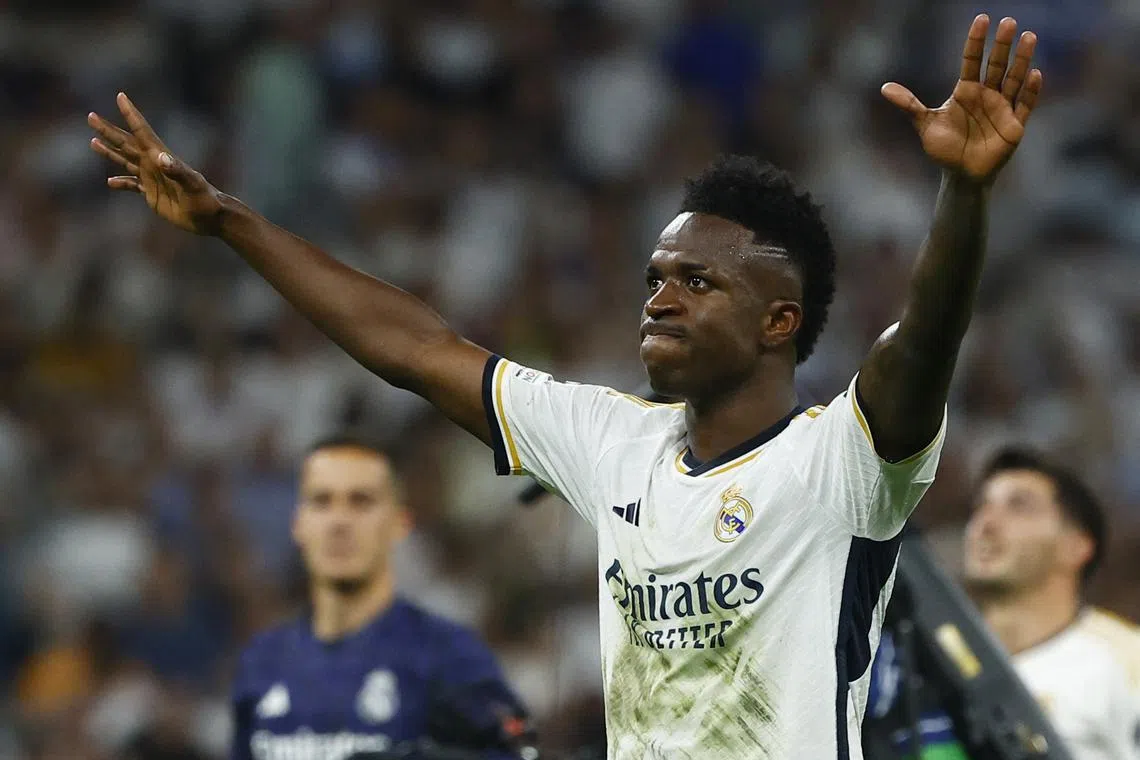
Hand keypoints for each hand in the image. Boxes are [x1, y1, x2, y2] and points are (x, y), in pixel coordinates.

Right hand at [88, 92, 223, 234]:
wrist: (210, 217)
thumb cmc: (205, 199)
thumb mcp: (192, 185)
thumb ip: (177, 170)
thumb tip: (160, 158)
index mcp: (161, 157)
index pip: (142, 132)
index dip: (131, 114)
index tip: (121, 96)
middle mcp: (154, 164)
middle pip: (127, 143)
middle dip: (109, 131)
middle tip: (91, 116)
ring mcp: (152, 178)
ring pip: (126, 160)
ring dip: (110, 151)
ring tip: (93, 142)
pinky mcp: (152, 193)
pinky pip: (132, 185)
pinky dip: (121, 183)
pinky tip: (110, 183)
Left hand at [881, 14, 1042, 184]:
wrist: (961, 175)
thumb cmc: (945, 148)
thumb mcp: (925, 124)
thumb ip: (909, 104)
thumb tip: (884, 88)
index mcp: (966, 91)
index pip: (972, 60)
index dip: (976, 41)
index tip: (982, 19)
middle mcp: (986, 94)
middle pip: (996, 65)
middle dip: (1002, 45)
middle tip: (1008, 22)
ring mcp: (1002, 108)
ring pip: (1014, 79)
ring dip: (1021, 60)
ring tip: (1029, 36)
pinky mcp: (1014, 125)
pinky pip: (1025, 104)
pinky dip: (1030, 90)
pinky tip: (1034, 74)